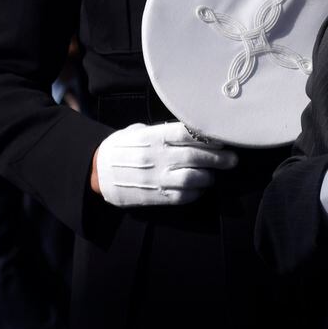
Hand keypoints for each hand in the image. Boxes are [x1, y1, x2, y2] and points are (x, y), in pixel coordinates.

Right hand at [93, 122, 236, 206]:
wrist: (94, 171)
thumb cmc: (121, 147)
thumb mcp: (139, 131)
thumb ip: (164, 131)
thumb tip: (195, 131)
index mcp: (152, 137)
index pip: (187, 133)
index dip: (209, 136)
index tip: (223, 138)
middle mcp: (155, 157)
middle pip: (194, 156)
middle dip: (219, 158)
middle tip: (232, 159)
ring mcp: (154, 178)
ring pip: (191, 178)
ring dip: (208, 177)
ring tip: (213, 174)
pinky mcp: (153, 196)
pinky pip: (181, 197)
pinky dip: (195, 193)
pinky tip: (199, 188)